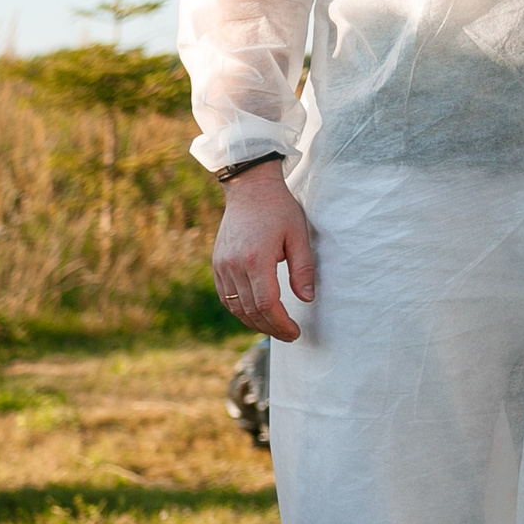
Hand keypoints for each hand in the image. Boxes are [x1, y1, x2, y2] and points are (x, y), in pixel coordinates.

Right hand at [211, 162, 316, 341]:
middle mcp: (234, 266)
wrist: (249, 189)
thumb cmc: (278, 209)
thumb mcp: (299, 235)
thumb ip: (303, 269)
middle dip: (270, 327)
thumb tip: (306, 299)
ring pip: (235, 307)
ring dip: (254, 322)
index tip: (295, 332)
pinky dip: (239, 310)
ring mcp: (222, 266)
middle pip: (250, 310)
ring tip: (273, 327)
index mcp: (256, 259)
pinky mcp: (217, 264)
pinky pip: (225, 297)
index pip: (267, 304)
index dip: (281, 323)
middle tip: (288, 334)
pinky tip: (254, 314)